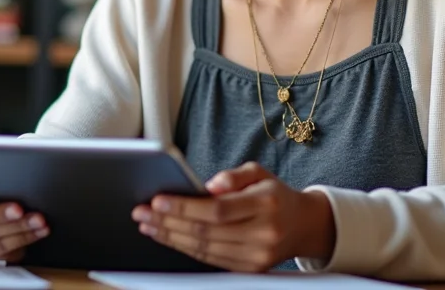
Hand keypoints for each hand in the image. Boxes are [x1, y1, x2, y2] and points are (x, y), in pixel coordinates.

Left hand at [130, 161, 335, 272]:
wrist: (303, 225)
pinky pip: (211, 261)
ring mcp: (258, 257)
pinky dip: (185, 250)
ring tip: (148, 226)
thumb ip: (233, 176)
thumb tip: (207, 187)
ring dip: (171, 238)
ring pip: (204, 250)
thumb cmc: (274, 194)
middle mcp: (264, 233)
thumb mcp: (259, 172)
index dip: (185, 208)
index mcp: (266, 204)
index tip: (157, 201)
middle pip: (206, 232)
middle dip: (169, 223)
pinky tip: (169, 238)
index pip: (218, 210)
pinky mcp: (251, 270)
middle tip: (141, 213)